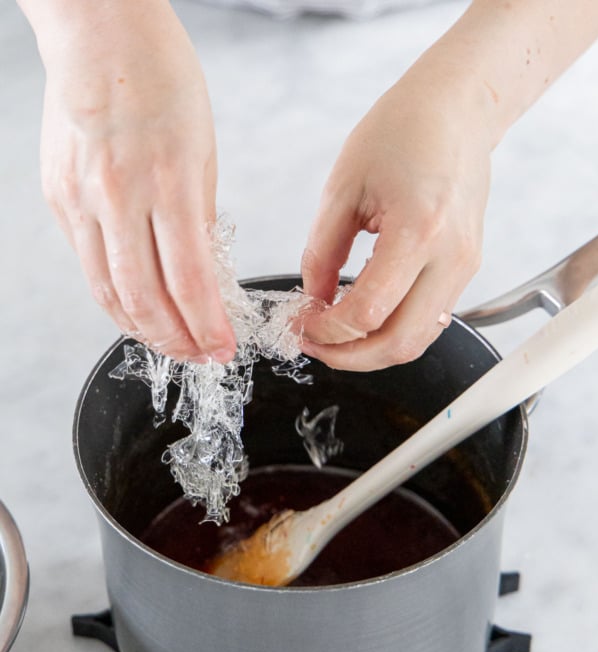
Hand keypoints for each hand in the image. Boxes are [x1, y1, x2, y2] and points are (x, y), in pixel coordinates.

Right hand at [38, 1, 234, 362]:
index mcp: (168, 183)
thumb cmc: (160, 80)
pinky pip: (89, 267)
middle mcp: (120, 197)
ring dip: (144, 330)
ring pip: (111, 294)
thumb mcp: (204, 150)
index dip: (207, 327)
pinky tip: (136, 310)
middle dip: (178, 340)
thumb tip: (204, 273)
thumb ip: (200, 218)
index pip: (190, 282)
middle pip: (147, 299)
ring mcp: (82, 201)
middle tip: (200, 356)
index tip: (224, 348)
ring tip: (170, 343)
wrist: (98, 34)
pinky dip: (115, 299)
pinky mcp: (59, 200)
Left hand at [300, 60, 491, 371]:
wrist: (458, 109)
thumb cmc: (403, 130)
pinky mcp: (465, 270)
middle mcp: (450, 258)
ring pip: (417, 342)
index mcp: (418, 230)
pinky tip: (363, 316)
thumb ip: (322, 251)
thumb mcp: (344, 187)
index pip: (367, 313)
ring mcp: (464, 268)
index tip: (300, 322)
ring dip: (371, 351)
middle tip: (313, 343)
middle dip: (348, 356)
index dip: (325, 330)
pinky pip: (427, 321)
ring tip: (333, 335)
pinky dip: (392, 331)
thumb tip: (312, 300)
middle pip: (398, 345)